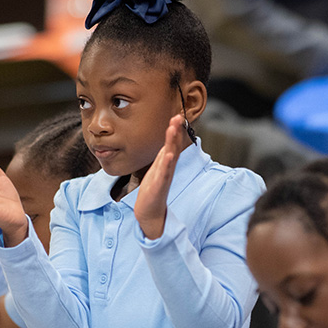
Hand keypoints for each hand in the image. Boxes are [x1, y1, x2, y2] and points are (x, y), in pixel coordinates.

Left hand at [134, 114, 185, 238]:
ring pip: (170, 158)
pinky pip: (164, 174)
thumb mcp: (157, 169)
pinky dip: (167, 165)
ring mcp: (164, 178)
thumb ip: (163, 156)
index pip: (172, 144)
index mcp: (166, 164)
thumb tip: (166, 144)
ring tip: (173, 130)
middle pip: (173, 147)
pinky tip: (169, 156)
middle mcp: (168, 169)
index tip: (177, 116)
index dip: (175, 130)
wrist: (149, 212)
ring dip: (172, 143)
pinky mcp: (159, 187)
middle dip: (175, 132)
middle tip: (178, 117)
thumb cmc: (153, 190)